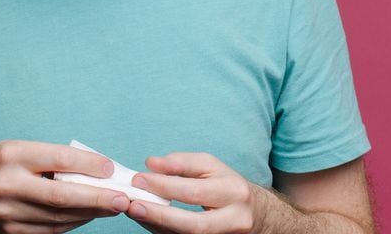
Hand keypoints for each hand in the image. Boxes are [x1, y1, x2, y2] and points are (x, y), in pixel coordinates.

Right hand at [0, 139, 130, 233]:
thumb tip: (99, 170)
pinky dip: (73, 223)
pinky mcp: (9, 233)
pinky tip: (88, 215)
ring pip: (58, 217)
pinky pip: (50, 230)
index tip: (111, 168)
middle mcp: (6, 185)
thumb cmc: (0, 164)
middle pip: (60, 196)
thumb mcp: (21, 149)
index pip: (58, 159)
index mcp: (10, 155)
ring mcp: (6, 214)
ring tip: (112, 206)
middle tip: (123, 198)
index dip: (89, 165)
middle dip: (97, 198)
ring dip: (90, 213)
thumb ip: (54, 158)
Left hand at [126, 152, 267, 233]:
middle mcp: (235, 219)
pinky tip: (150, 222)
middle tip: (133, 202)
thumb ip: (181, 163)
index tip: (139, 178)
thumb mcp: (211, 168)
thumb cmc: (227, 187)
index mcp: (234, 191)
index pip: (194, 190)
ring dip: (159, 226)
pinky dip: (166, 233)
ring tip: (136, 212)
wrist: (257, 214)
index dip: (164, 185)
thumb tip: (151, 163)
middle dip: (159, 213)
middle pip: (193, 223)